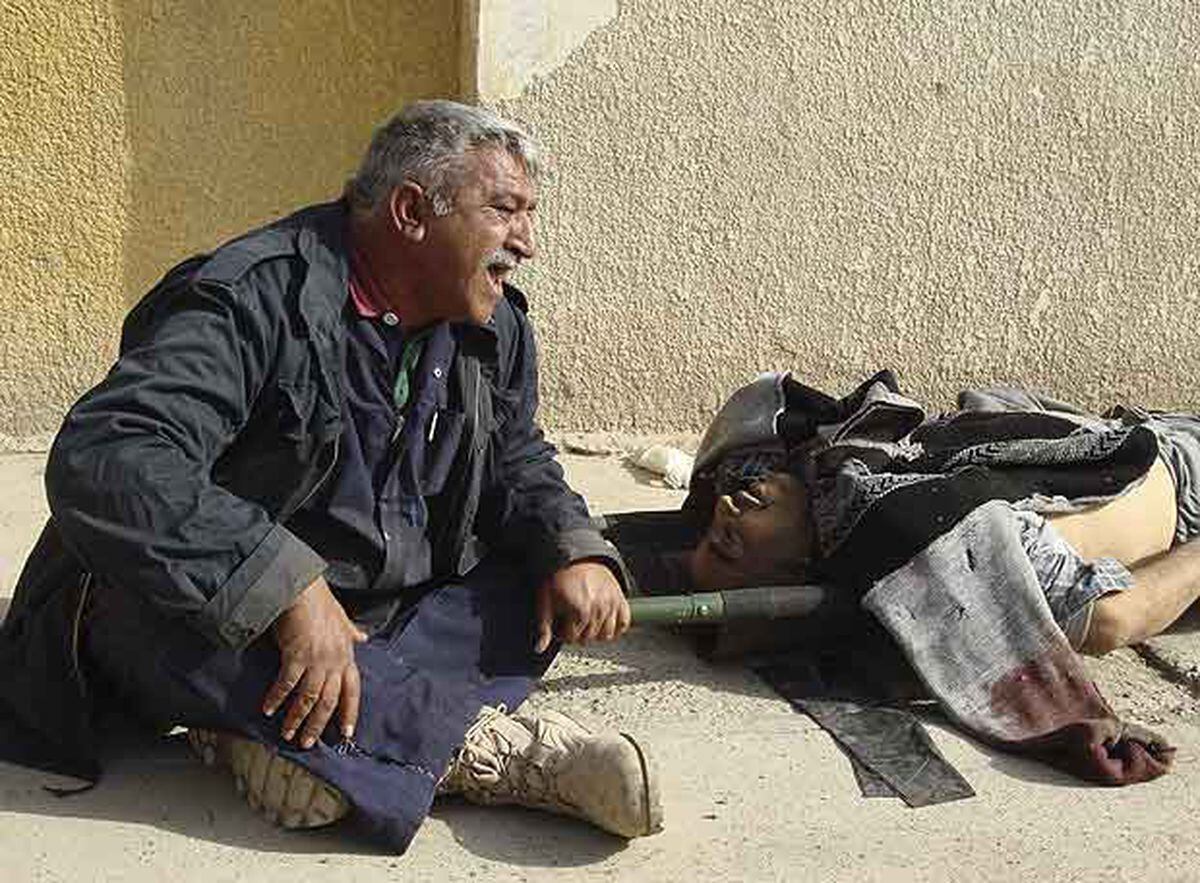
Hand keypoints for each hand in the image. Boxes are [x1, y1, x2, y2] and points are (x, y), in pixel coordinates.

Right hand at [262, 576, 367, 747]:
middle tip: (308, 743)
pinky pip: (287, 684)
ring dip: (297, 718)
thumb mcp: (341, 617)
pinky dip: (277, 698)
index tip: (347, 733)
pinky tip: (268, 709)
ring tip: (288, 734)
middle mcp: (335, 660)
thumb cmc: (318, 600)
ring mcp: (317, 659)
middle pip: (330, 701)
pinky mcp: (297, 655)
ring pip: (310, 698)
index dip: (349, 712)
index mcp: (346, 654)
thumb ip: (350, 631)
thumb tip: (363, 636)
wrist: (301, 586)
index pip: (353, 690)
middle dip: (318, 725)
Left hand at [535, 561, 629, 652]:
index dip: (563, 633)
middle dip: (578, 633)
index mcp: (579, 612)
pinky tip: (605, 623)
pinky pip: (623, 624)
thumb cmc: (560, 577)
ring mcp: (611, 605)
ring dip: (595, 632)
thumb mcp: (545, 601)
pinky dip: (616, 627)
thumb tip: (539, 648)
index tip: (561, 625)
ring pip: (606, 635)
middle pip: (588, 638)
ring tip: (587, 623)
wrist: (577, 557)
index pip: (571, 638)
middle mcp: (597, 610)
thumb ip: (544, 627)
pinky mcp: (620, 600)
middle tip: (572, 622)